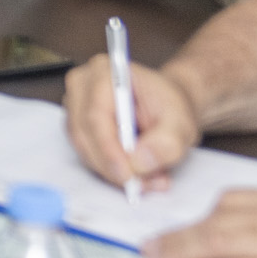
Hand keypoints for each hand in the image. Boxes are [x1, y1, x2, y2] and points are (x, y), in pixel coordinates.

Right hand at [63, 51, 197, 189]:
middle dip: (112, 166)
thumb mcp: (181, 124)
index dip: (109, 149)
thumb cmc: (170, 106)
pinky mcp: (76, 125)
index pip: (96, 116)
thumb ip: (166, 142)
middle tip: (141, 185)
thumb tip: (139, 162)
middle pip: (85, 135)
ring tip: (147, 179)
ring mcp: (75, 106)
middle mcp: (82, 85)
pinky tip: (135, 173)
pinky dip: (110, 170)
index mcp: (105, 72)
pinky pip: (86, 154)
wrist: (167, 105)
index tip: (127, 176)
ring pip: (84, 149)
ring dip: (112, 171)